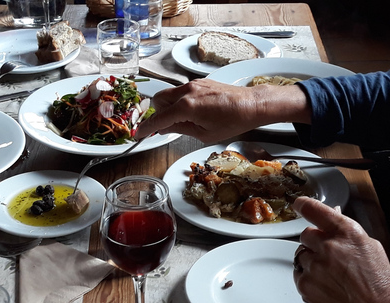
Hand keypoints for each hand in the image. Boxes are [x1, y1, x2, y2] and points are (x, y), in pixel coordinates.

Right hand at [137, 79, 310, 142]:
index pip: (159, 118)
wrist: (251, 104)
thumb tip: (164, 128)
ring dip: (169, 106)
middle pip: (159, 99)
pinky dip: (180, 101)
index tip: (138, 134)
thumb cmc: (232, 121)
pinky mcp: (200, 81)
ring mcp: (193, 84)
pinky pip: (181, 91)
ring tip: (184, 120)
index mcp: (186, 107)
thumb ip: (180, 129)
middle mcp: (187, 91)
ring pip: (169, 93)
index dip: (146, 128)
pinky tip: (194, 111)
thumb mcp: (204, 134)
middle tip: (167, 125)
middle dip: (158, 113)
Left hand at [292, 197, 389, 302]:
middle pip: (306, 234)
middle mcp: (328, 247)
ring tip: (332, 275)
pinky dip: (308, 277)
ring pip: (302, 255)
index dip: (304, 205)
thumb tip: (333, 215)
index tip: (299, 204)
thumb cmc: (378, 282)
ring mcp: (314, 266)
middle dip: (315, 242)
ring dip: (312, 260)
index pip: (316, 211)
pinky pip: (299, 273)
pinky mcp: (305, 284)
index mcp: (346, 233)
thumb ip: (347, 231)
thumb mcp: (370, 247)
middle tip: (329, 255)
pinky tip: (326, 285)